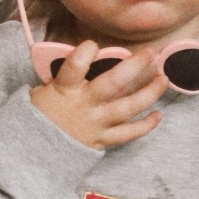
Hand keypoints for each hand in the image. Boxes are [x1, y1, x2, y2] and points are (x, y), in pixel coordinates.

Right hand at [30, 46, 162, 149]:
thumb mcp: (43, 91)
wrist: (35, 154)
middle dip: (133, 67)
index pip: (74, 66)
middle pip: (112, 84)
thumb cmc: (40, 115)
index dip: (85, 52)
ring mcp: (96, 123)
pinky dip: (145, 125)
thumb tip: (84, 56)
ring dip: (148, 93)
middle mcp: (84, 105)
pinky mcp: (103, 139)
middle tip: (150, 54)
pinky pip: (128, 134)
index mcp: (64, 89)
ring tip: (163, 79)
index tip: (93, 45)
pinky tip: (158, 114)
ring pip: (127, 107)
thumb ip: (64, 75)